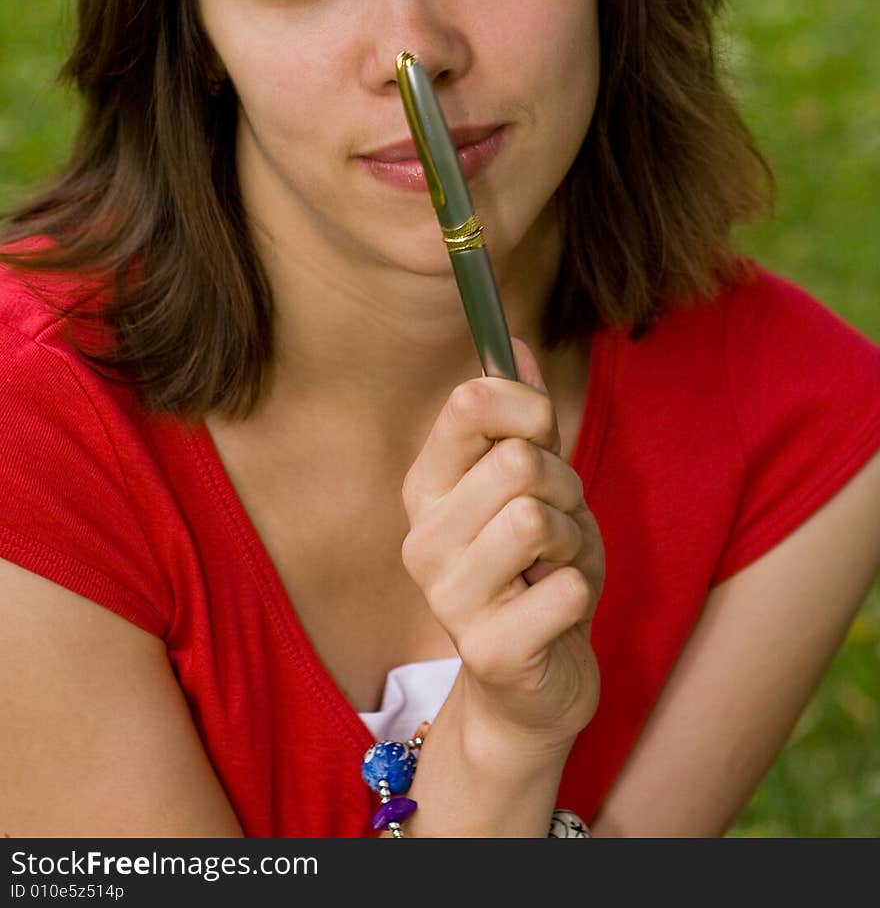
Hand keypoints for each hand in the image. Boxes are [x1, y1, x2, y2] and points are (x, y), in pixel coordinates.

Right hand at [401, 337, 603, 754]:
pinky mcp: (487, 650)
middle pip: (518, 460)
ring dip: (574, 539)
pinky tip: (559, 611)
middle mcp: (423, 538)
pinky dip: (582, 590)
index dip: (527, 405)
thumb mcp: (538, 483)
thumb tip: (513, 340)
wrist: (536, 684)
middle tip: (559, 521)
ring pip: (538, 519)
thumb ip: (525, 416)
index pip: (470, 403)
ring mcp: (449, 597)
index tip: (542, 433)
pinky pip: (566, 586)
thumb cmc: (536, 571)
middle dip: (564, 484)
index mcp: (427, 486)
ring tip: (557, 566)